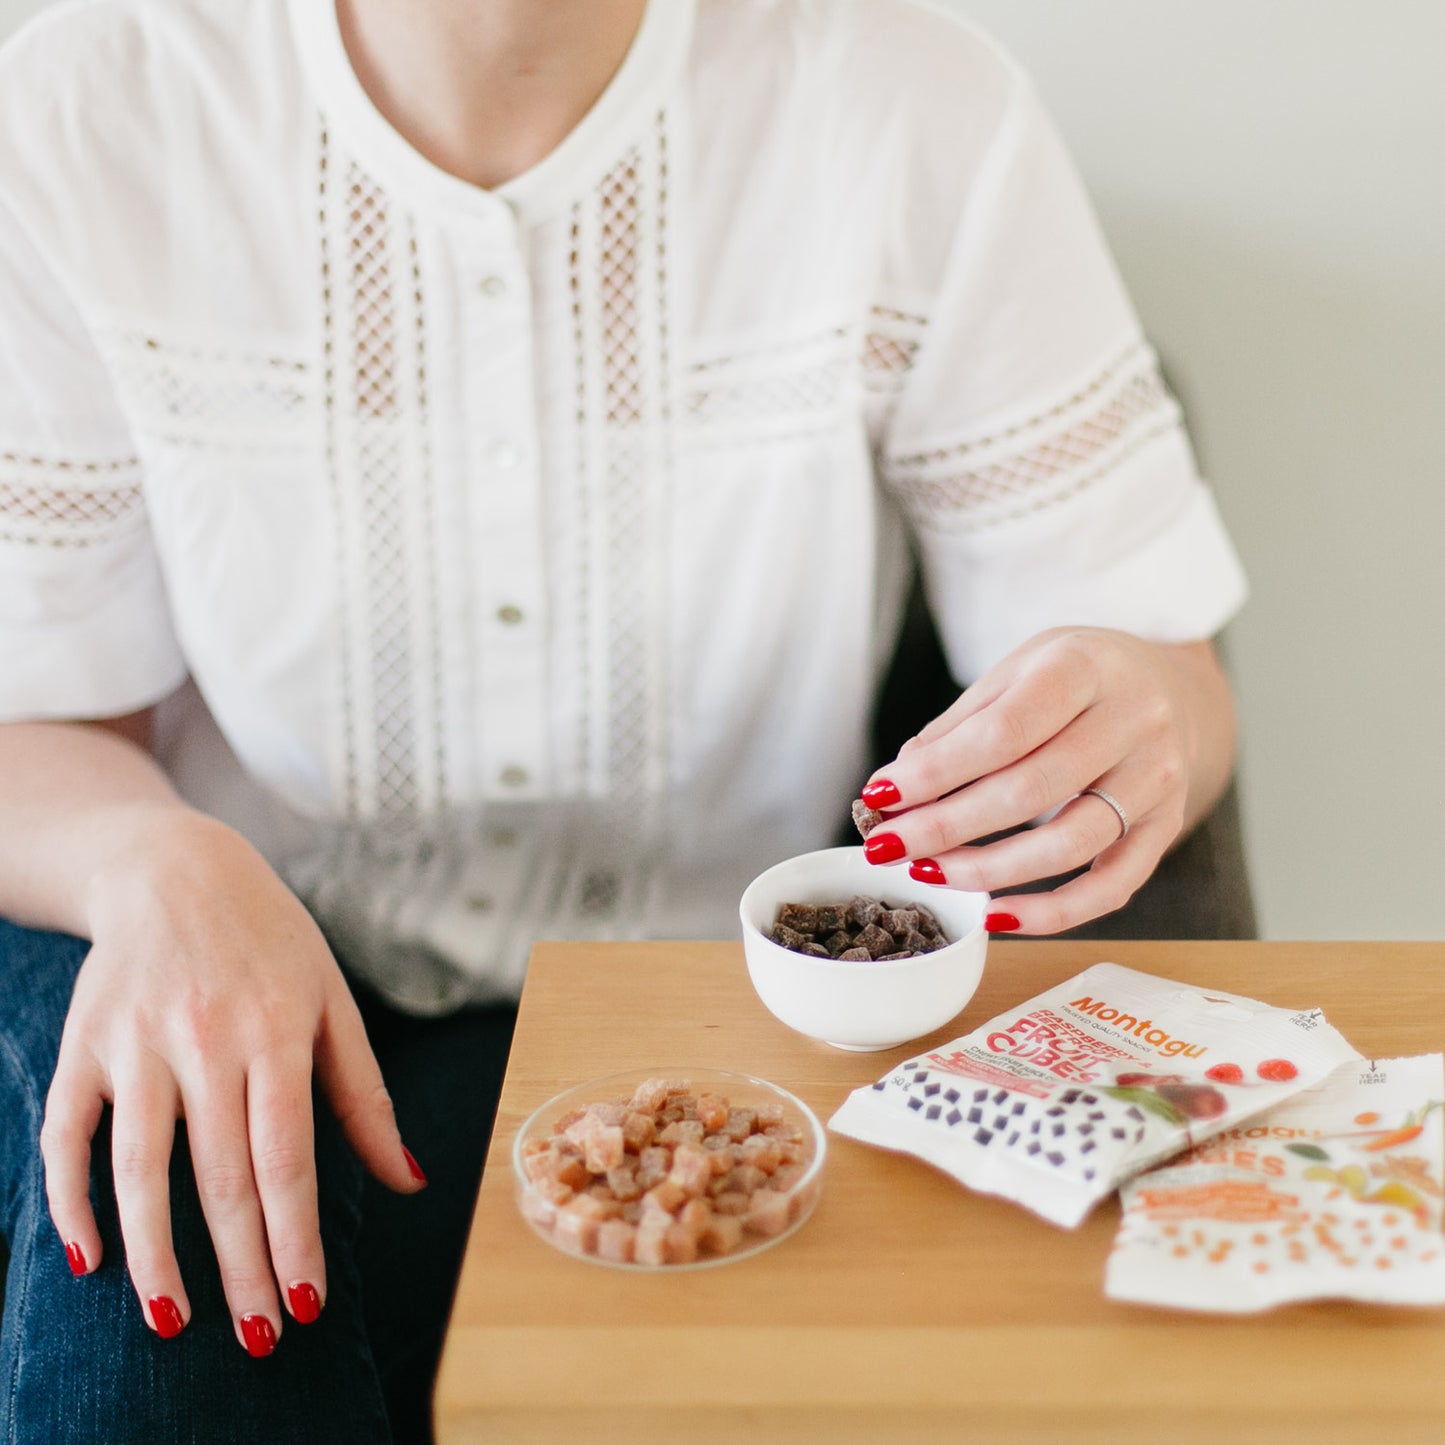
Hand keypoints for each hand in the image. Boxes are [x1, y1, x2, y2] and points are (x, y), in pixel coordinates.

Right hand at [39, 811, 422, 1352]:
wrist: (176, 869)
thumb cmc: (271, 941)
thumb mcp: (331, 1000)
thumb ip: (363, 1095)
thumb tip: (409, 1180)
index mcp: (276, 1032)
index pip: (288, 1158)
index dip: (297, 1237)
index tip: (309, 1302)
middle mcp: (205, 1040)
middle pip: (221, 1176)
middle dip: (242, 1266)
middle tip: (260, 1338)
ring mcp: (135, 1043)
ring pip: (141, 1168)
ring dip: (155, 1252)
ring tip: (174, 1320)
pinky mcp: (82, 1045)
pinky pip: (67, 1134)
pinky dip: (70, 1198)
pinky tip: (90, 1256)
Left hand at [858, 628, 1233, 933]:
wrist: (1168, 686)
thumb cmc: (1074, 678)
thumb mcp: (1015, 672)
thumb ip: (959, 727)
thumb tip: (896, 785)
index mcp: (1086, 667)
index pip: (1002, 731)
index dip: (936, 771)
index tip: (879, 795)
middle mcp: (1135, 721)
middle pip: (1029, 791)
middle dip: (946, 826)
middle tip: (887, 845)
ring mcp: (1158, 779)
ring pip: (1068, 845)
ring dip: (987, 870)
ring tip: (928, 872)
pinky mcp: (1166, 828)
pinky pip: (1110, 888)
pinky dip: (1052, 912)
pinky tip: (996, 913)